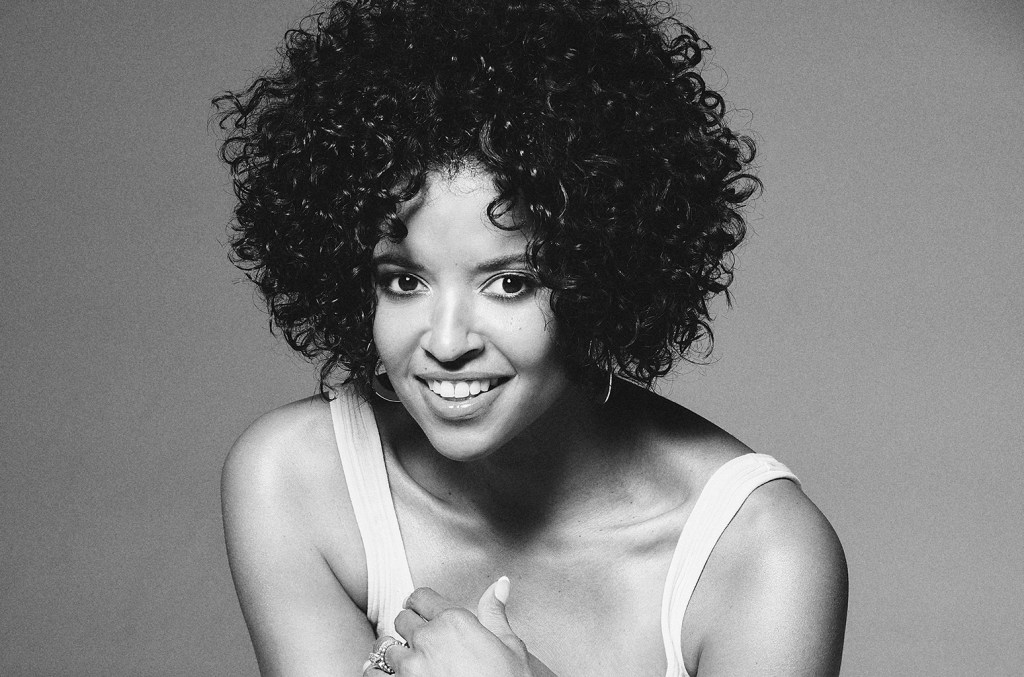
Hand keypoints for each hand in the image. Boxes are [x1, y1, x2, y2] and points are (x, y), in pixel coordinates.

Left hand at [364, 577, 550, 676]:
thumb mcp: (510, 647)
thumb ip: (495, 613)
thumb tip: (500, 583)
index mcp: (454, 622)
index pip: (421, 597)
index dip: (421, 603)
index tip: (421, 610)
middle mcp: (428, 639)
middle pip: (402, 619)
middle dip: (411, 627)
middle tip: (422, 641)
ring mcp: (410, 666)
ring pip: (385, 646)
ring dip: (395, 652)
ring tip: (407, 662)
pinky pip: (373, 673)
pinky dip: (377, 672)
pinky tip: (390, 675)